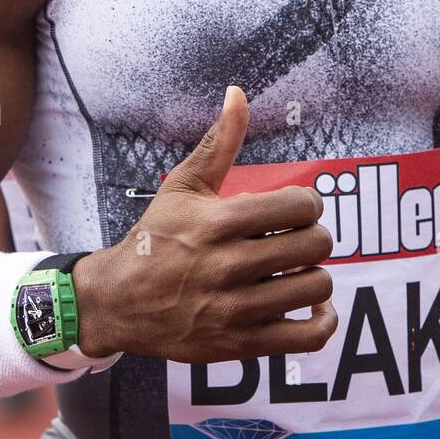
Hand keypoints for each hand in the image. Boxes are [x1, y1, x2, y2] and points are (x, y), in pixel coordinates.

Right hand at [75, 86, 337, 361]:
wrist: (117, 302)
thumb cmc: (155, 237)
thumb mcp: (183, 185)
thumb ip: (219, 141)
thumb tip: (238, 92)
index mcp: (218, 223)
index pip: (300, 206)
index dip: (307, 204)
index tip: (293, 209)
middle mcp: (228, 267)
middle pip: (314, 245)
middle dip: (313, 237)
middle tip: (296, 238)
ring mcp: (234, 310)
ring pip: (315, 287)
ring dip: (314, 274)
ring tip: (296, 269)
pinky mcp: (238, 345)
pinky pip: (306, 337)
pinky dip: (322, 322)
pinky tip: (312, 306)